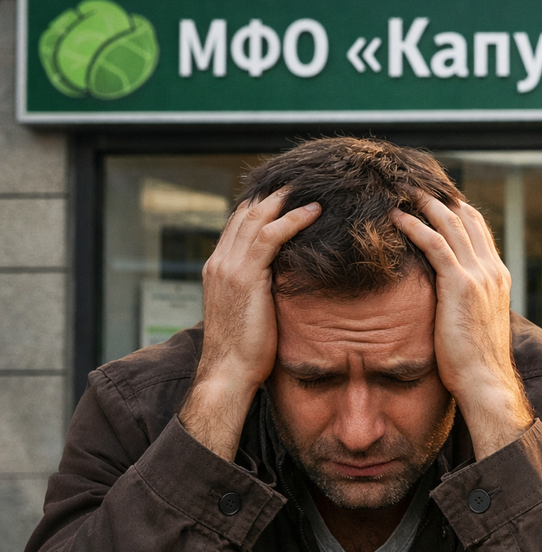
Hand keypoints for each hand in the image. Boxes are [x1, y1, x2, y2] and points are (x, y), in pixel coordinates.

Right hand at [179, 191, 320, 460]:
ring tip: (312, 186)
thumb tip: (287, 281)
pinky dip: (293, 219)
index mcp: (218, 268)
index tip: (289, 194)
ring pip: (257, 216)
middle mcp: (219, 262)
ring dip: (286, 199)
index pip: (239, 223)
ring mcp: (229, 267)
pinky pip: (270, 236)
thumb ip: (263, 289)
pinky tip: (314, 211)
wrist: (229, 372)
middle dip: (275, 193)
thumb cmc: (246, 351)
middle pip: (246, 212)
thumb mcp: (253, 311)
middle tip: (304, 179)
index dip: (263, 205)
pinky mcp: (245, 276)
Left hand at [391, 196, 533, 458]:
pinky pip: (435, 243)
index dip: (456, 209)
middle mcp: (492, 270)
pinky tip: (395, 217)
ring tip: (400, 190)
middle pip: (466, 218)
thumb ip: (464, 303)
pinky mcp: (460, 284)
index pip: (478, 230)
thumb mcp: (474, 324)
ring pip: (450, 223)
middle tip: (411, 183)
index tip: (432, 196)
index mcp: (498, 277)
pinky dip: (414, 225)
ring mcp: (479, 275)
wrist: (485, 381)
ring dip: (424, 202)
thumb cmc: (475, 363)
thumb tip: (444, 301)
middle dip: (439, 196)